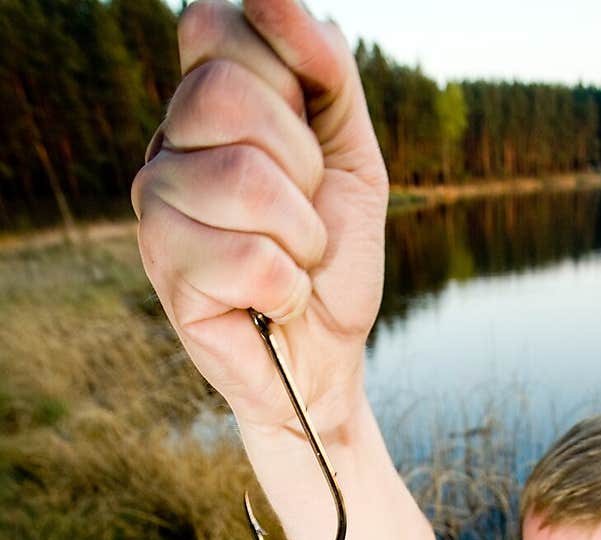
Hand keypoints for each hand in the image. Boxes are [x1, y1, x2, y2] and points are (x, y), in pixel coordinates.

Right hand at [131, 0, 388, 432]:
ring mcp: (157, 206)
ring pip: (242, 179)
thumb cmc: (335, 260)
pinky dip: (289, 286)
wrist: (328, 357)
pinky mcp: (165, 270)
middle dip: (300, 165)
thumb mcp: (353, 157)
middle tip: (305, 212)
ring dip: (301, 234)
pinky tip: (276, 300)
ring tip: (295, 261)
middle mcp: (170, 146)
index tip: (309, 131)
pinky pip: (247, 257)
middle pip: (224, 96)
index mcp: (207, 107)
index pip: (215, 27)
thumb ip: (329, 74)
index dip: (282, 70)